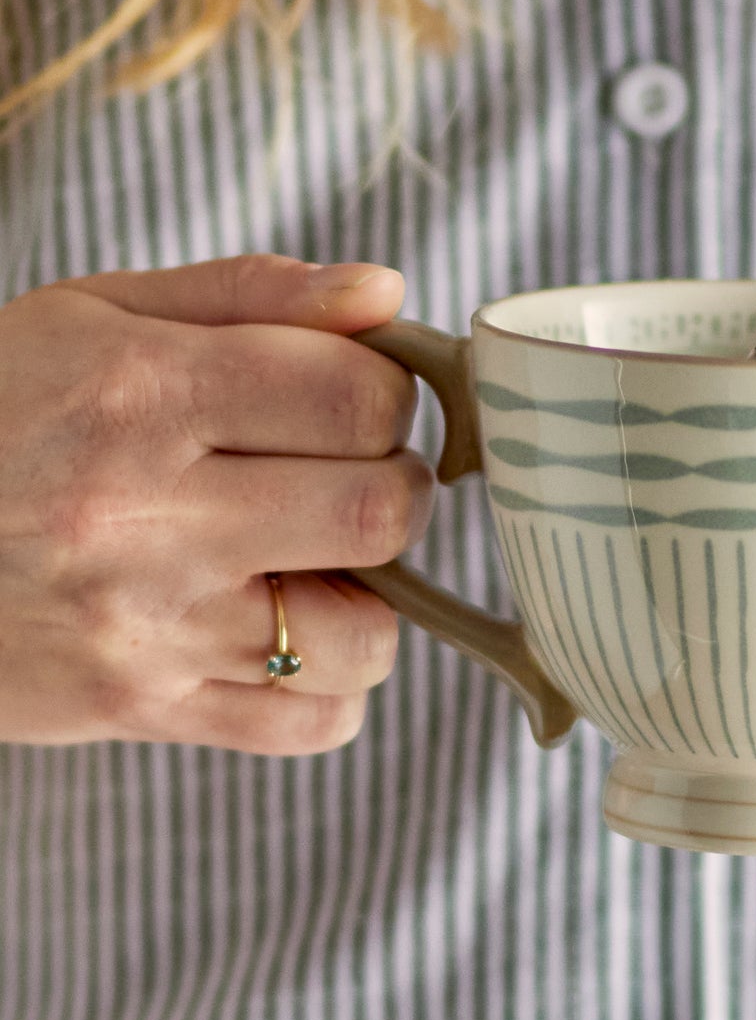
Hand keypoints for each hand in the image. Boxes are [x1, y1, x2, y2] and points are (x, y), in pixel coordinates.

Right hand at [0, 256, 431, 752]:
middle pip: (379, 510)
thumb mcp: (96, 313)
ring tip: (317, 558)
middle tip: (349, 470)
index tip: (355, 395)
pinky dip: (327, 682)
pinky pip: (309, 725)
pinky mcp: (137, 708)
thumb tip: (387, 296)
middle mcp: (144, 517)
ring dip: (370, 595)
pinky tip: (280, 627)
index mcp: (140, 393)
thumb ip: (251, 294)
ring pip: (362, 638)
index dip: (388, 390)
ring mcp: (144, 628)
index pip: (357, 396)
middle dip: (394, 482)